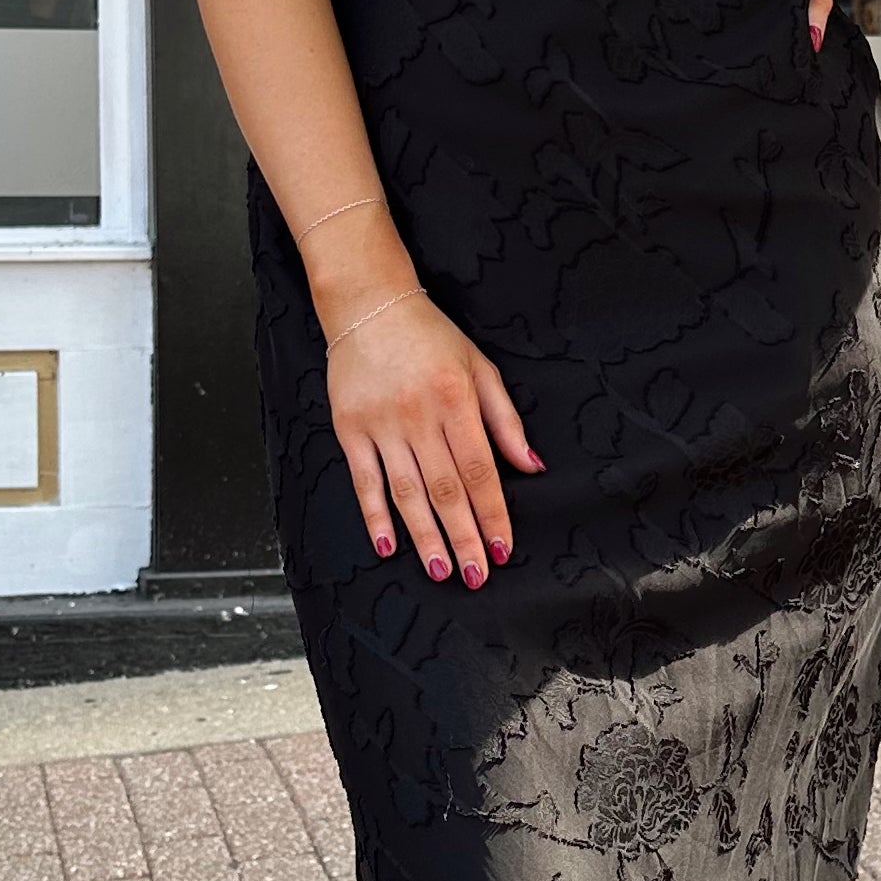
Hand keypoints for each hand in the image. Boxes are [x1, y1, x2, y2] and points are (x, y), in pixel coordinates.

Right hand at [324, 287, 539, 585]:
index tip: (503, 548)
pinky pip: (365, 480)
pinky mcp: (349, 429)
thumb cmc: (431, 337)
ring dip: (425, 536)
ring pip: (407, 492)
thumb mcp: (480, 367)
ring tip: (441, 570)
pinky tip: (388, 545)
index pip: (480, 470)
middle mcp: (419, 415)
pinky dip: (375, 516)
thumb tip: (532, 466)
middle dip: (464, 536)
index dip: (493, 514)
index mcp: (456, 399)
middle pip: (446, 489)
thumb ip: (506, 420)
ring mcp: (381, 423)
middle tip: (476, 575)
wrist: (369, 305)